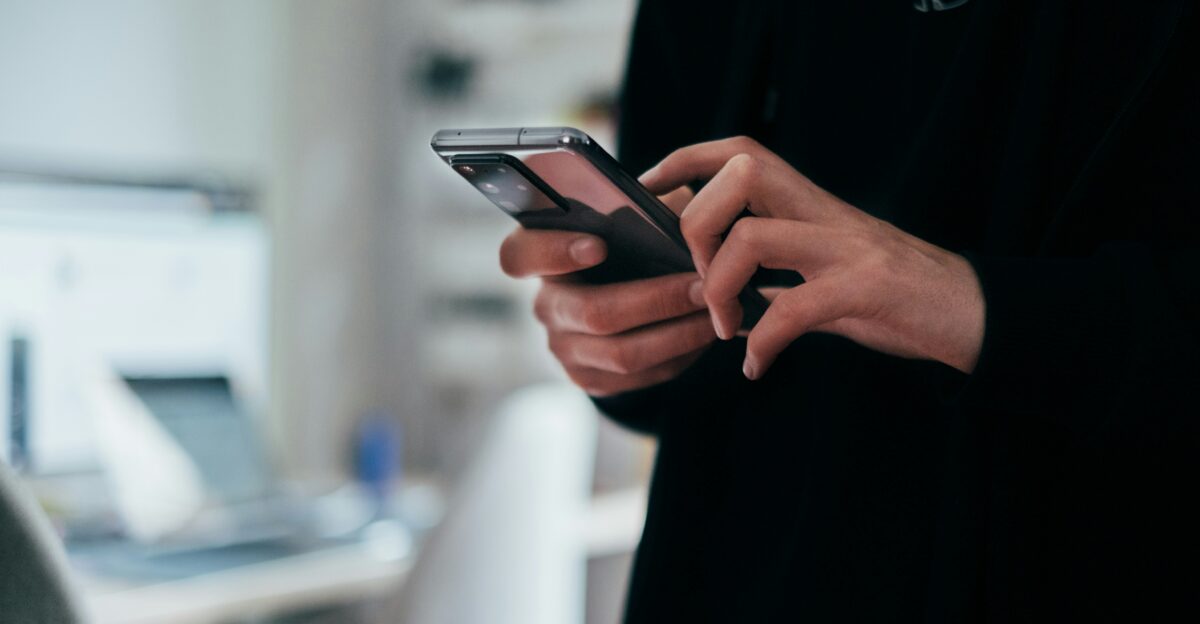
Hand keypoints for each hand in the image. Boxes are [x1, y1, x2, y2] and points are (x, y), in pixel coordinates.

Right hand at [499, 188, 716, 395]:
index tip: (599, 245)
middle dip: (656, 300)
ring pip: (622, 353)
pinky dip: (679, 356)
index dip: (554, 252)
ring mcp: (564, 347)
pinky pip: (638, 377)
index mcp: (541, 255)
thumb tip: (677, 211)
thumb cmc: (632, 244)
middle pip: (593, 312)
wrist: (628, 302)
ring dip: (678, 333)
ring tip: (716, 312)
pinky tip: (703, 334)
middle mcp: (546, 304)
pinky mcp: (589, 378)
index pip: (520, 255)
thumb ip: (644, 208)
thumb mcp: (633, 217)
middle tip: (703, 286)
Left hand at [640, 136, 984, 378]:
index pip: (739, 152)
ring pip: (754, 237)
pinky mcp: (867, 289)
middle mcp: (825, 213)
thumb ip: (778, 276)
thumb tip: (722, 294)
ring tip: (725, 328)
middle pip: (740, 174)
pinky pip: (795, 308)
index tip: (649, 193)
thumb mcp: (827, 274)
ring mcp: (847, 248)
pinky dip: (764, 342)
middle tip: (698, 280)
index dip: (685, 161)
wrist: (972, 314)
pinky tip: (757, 366)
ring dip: (721, 288)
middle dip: (697, 225)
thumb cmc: (894, 296)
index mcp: (810, 205)